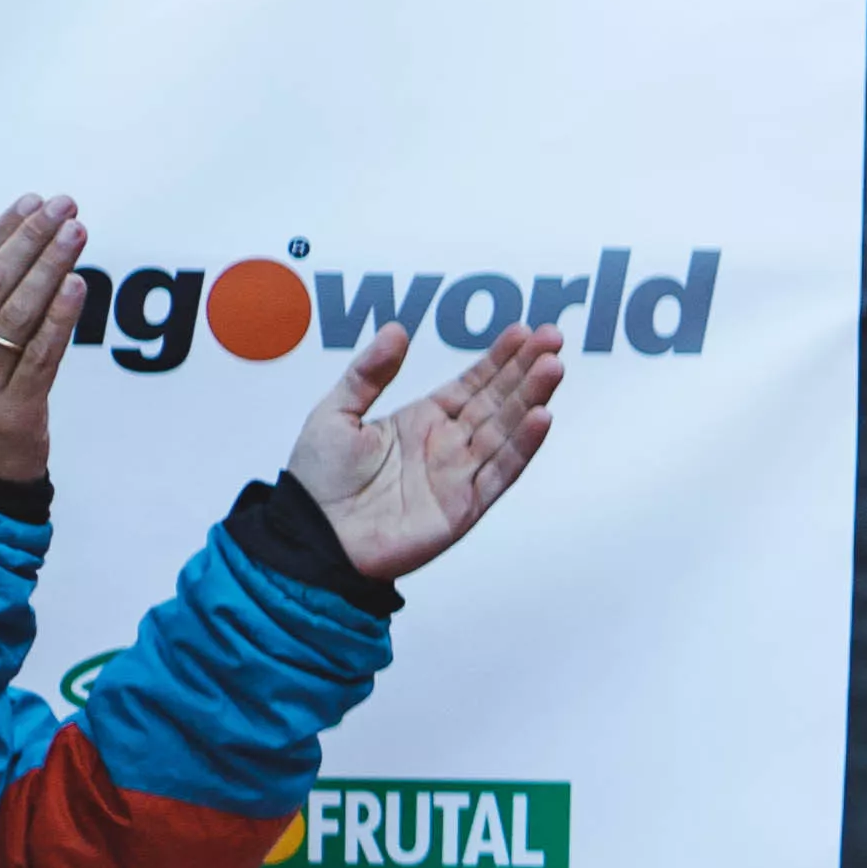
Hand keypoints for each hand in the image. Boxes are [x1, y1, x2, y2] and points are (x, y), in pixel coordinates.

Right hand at [0, 193, 74, 485]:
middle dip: (29, 239)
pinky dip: (58, 320)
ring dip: (48, 267)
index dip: (0, 232)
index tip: (30, 200)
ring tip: (76, 230)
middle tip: (62, 205)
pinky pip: (39, 359)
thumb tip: (16, 249)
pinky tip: (76, 286)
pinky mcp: (14, 412)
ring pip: (15, 315)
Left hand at [290, 318, 559, 581]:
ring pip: (507, 430)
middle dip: (527, 370)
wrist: (312, 537)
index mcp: (422, 420)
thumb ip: (368, 373)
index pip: (473, 383)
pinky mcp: (466, 505)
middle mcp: (449, 444)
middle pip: (499, 401)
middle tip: (553, 339)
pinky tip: (542, 418)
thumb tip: (396, 330)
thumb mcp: (335, 414)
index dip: (500, 358)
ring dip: (533, 398)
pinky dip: (524, 445)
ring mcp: (460, 474)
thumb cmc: (318, 482)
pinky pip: (502, 471)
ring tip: (553, 367)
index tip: (524, 332)